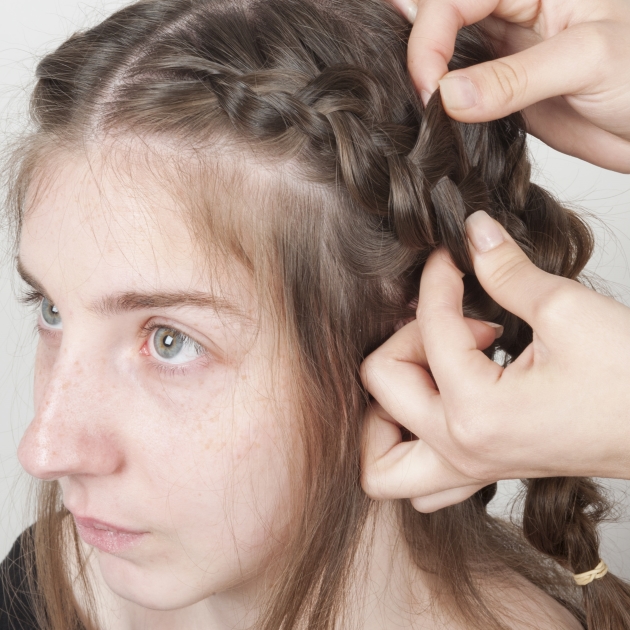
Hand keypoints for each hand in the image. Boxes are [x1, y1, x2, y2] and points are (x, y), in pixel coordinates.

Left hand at [360, 210, 629, 511]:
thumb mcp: (566, 311)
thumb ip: (504, 270)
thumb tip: (473, 234)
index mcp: (476, 412)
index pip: (427, 328)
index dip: (437, 280)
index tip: (452, 259)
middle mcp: (460, 449)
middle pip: (378, 386)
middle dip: (403, 340)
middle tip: (450, 324)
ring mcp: (469, 469)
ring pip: (380, 460)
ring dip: (385, 406)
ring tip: (430, 368)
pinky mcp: (482, 471)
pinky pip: (414, 477)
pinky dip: (407, 440)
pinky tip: (441, 398)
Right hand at [390, 0, 629, 172]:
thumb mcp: (587, 62)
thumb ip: (512, 80)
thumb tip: (447, 97)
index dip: (430, 39)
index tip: (431, 90)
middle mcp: (513, 13)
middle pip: (439, 19)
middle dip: (419, 55)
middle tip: (420, 101)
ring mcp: (502, 55)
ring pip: (443, 55)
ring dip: (425, 80)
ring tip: (418, 111)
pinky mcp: (499, 93)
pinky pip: (457, 94)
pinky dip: (439, 107)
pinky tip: (432, 121)